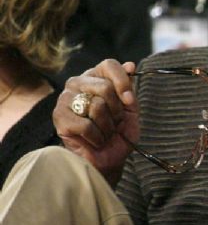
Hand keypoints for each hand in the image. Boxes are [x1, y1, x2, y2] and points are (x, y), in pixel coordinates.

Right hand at [54, 59, 139, 184]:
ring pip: (97, 106)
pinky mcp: (59, 118)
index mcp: (96, 77)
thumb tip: (130, 65)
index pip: (108, 65)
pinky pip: (86, 125)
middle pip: (104, 86)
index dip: (122, 82)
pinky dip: (97, 137)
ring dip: (108, 126)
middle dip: (117, 110)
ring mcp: (65, 99)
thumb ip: (129, 88)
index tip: (129, 100)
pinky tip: (95, 140)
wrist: (109, 159)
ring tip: (104, 132)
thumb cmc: (120, 133)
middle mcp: (77, 83)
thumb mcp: (131, 109)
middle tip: (115, 122)